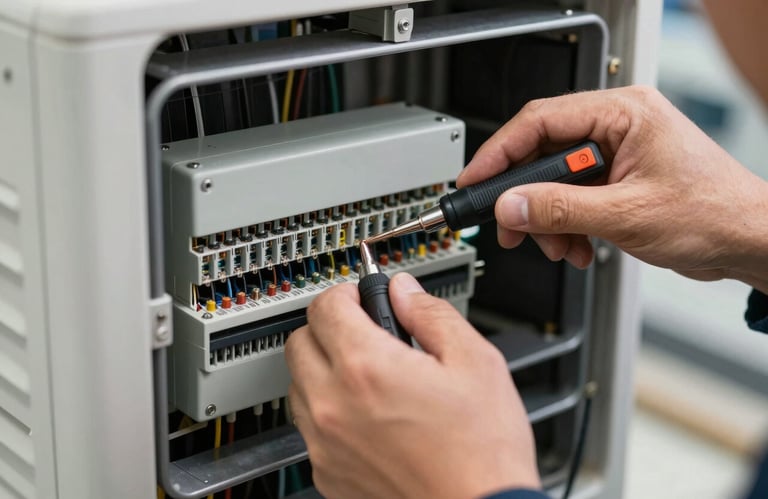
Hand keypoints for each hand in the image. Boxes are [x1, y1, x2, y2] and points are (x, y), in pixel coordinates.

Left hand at [285, 273, 539, 498]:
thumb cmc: (482, 452)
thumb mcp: (476, 362)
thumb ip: (432, 315)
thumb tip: (405, 292)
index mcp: (367, 368)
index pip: (326, 307)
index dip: (346, 293)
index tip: (362, 297)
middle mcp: (334, 405)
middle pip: (300, 342)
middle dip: (329, 328)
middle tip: (364, 333)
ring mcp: (326, 444)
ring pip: (298, 385)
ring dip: (324, 369)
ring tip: (369, 377)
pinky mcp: (328, 474)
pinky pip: (310, 428)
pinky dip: (329, 413)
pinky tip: (368, 417)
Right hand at [457, 85, 767, 292]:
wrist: (749, 241)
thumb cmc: (713, 214)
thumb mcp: (626, 214)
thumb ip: (559, 210)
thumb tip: (510, 206)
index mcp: (623, 113)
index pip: (540, 121)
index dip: (499, 152)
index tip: (474, 180)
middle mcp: (618, 126)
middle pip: (543, 153)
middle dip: (524, 197)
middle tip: (507, 225)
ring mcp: (617, 153)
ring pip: (554, 181)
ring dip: (547, 219)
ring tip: (557, 246)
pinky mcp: (617, 179)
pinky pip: (572, 197)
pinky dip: (566, 225)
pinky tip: (577, 247)